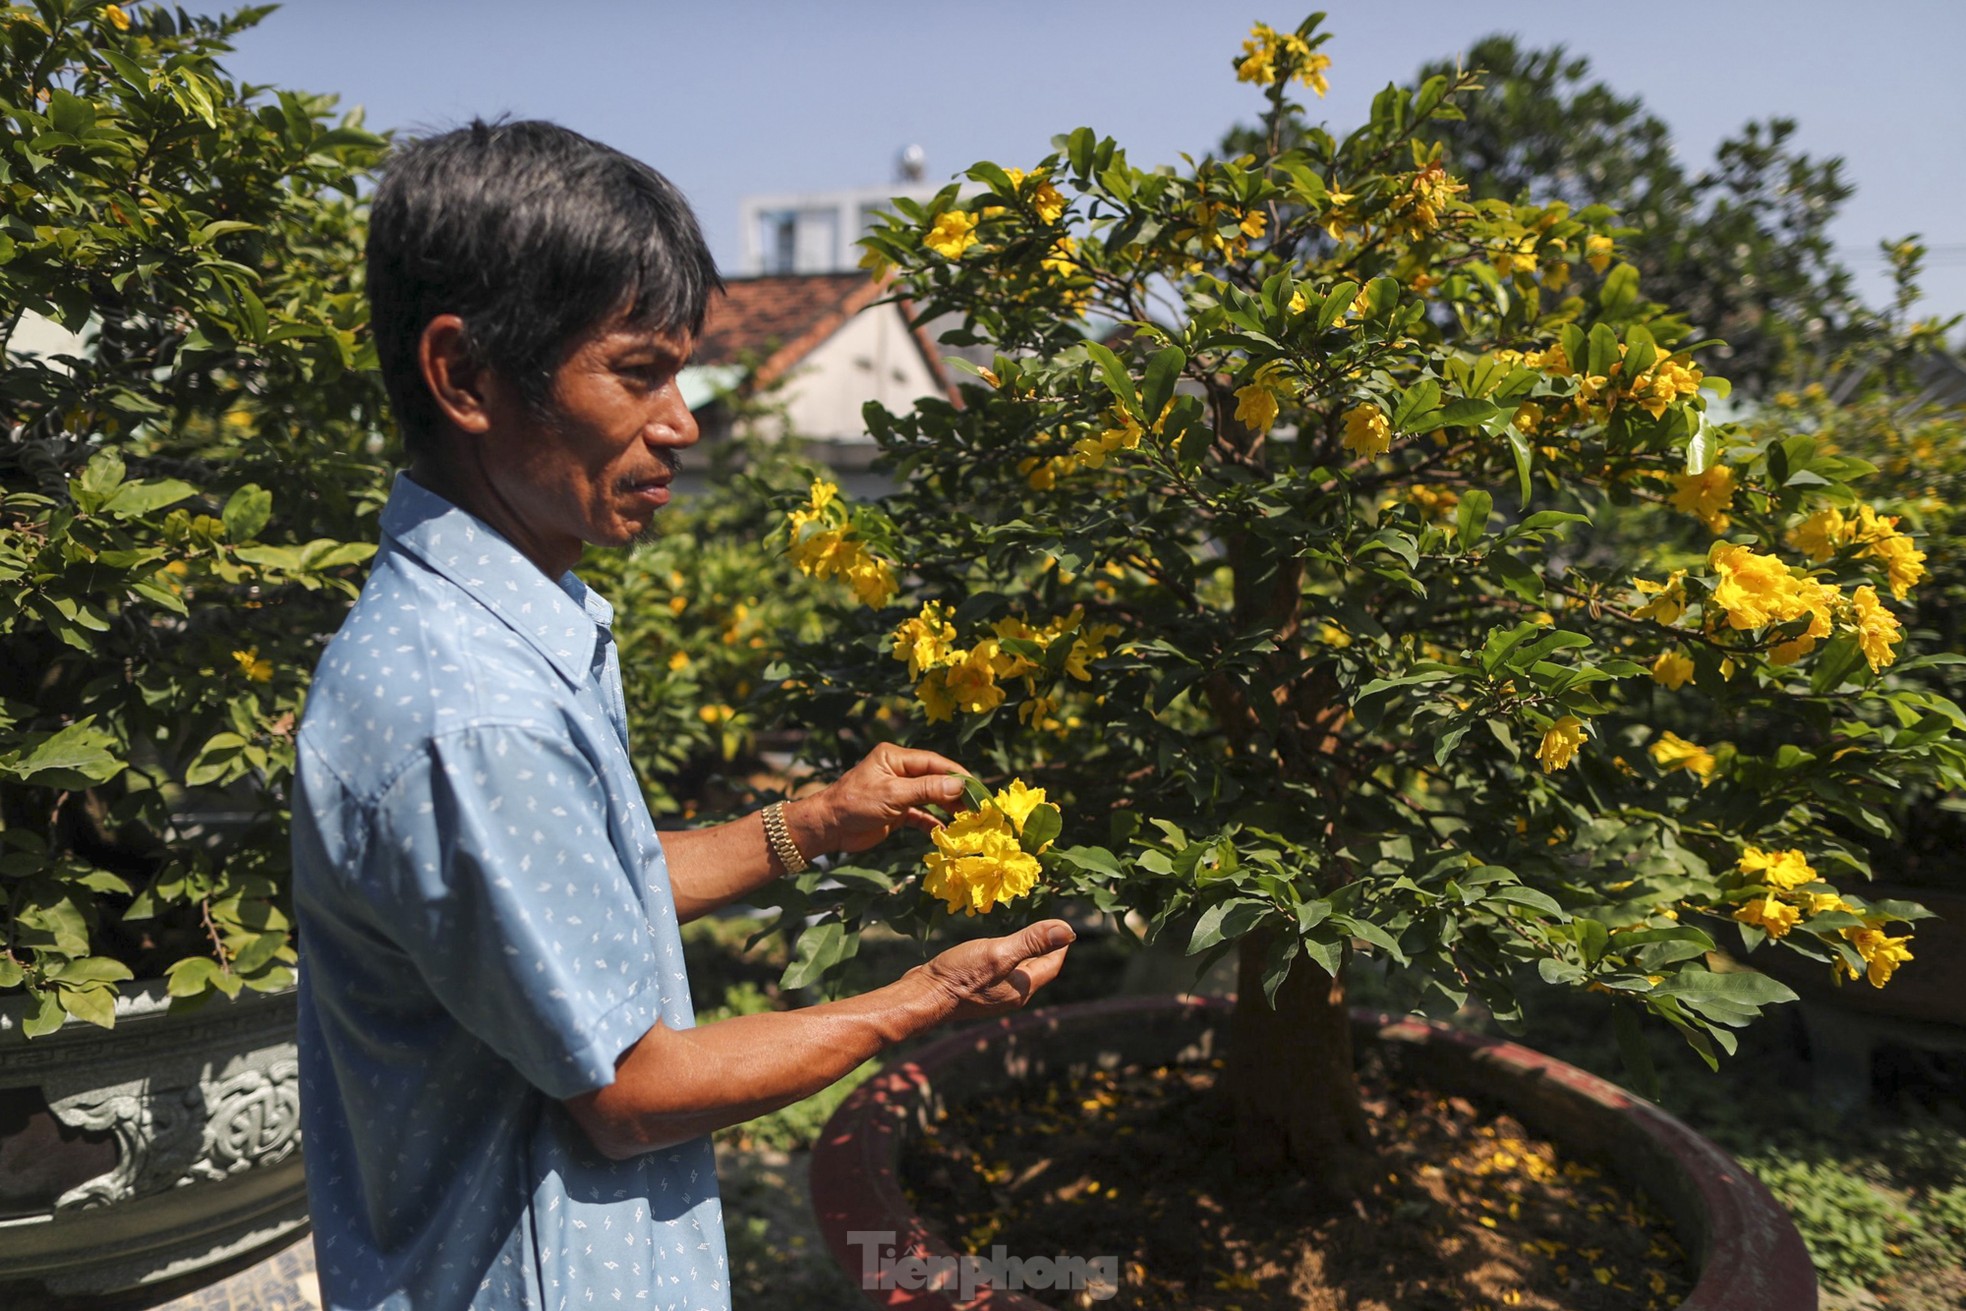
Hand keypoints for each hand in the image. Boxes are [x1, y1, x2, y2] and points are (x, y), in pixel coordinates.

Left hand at [792, 743, 969, 855]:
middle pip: (935, 780)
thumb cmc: (855, 804)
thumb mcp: (893, 795)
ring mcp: (898, 792)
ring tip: (967, 821)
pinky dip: (934, 823)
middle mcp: (899, 771)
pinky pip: (921, 815)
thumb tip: (959, 784)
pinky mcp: (896, 812)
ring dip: (948, 808)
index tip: (976, 788)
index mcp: (896, 757)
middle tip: (977, 808)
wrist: (828, 827)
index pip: (934, 762)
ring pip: (931, 798)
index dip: (956, 775)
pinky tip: (947, 832)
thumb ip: (927, 789)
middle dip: (955, 793)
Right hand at [913, 920, 1075, 1020]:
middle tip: (1048, 924)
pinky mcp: (977, 989)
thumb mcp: (999, 953)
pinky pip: (999, 970)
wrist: (922, 996)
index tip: (1065, 926)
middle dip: (1044, 948)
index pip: (1051, 965)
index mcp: (1022, 989)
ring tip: (1026, 932)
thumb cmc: (960, 975)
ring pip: (1017, 970)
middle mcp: (1011, 995)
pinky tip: (995, 947)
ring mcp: (993, 994)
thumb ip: (1032, 941)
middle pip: (1036, 969)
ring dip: (1024, 952)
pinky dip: (1005, 956)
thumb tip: (1068, 930)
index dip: (1060, 946)